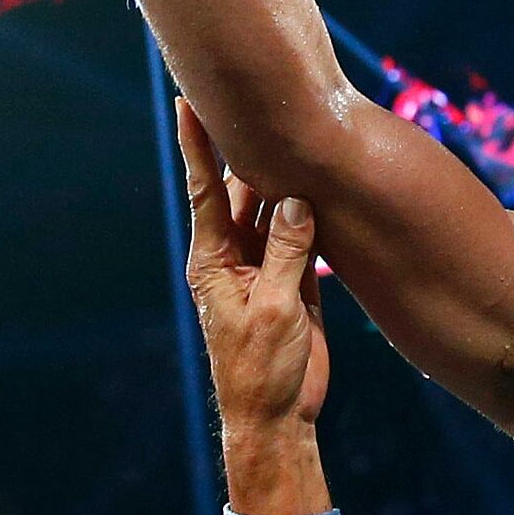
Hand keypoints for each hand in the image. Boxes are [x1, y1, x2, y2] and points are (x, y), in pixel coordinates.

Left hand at [176, 98, 330, 514]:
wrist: (277, 415)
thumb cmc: (262, 369)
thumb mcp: (276, 308)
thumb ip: (287, 252)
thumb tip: (297, 199)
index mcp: (215, 259)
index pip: (206, 190)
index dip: (198, 145)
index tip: (187, 103)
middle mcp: (236, 255)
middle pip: (243, 191)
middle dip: (249, 149)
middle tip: (256, 99)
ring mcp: (265, 267)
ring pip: (277, 210)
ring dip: (287, 178)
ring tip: (298, 131)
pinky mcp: (293, 282)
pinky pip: (303, 237)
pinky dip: (314, 213)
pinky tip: (326, 185)